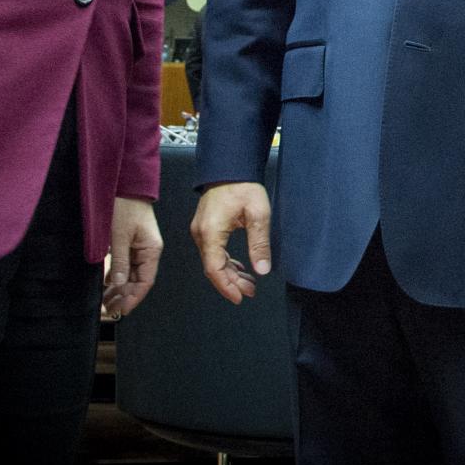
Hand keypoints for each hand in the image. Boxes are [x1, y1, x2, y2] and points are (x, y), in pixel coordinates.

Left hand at [102, 196, 163, 319]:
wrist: (125, 184)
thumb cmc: (126, 205)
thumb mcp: (119, 235)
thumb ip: (120, 261)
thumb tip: (120, 284)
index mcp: (152, 249)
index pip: (145, 281)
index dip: (133, 298)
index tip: (121, 310)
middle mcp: (148, 251)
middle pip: (138, 281)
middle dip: (124, 296)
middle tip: (108, 309)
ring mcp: (139, 247)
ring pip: (130, 275)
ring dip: (119, 288)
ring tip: (104, 301)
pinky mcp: (130, 243)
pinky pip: (125, 265)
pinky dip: (116, 276)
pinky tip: (106, 285)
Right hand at [190, 182, 271, 304]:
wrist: (230, 167)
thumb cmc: (242, 185)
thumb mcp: (258, 214)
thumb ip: (259, 243)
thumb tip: (262, 269)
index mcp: (211, 232)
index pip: (214, 269)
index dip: (227, 286)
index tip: (240, 297)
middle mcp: (201, 233)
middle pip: (213, 268)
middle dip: (231, 283)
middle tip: (250, 291)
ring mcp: (201, 231)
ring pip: (213, 261)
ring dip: (230, 273)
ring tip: (249, 283)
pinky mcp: (206, 228)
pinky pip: (213, 252)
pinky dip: (226, 262)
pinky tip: (239, 267)